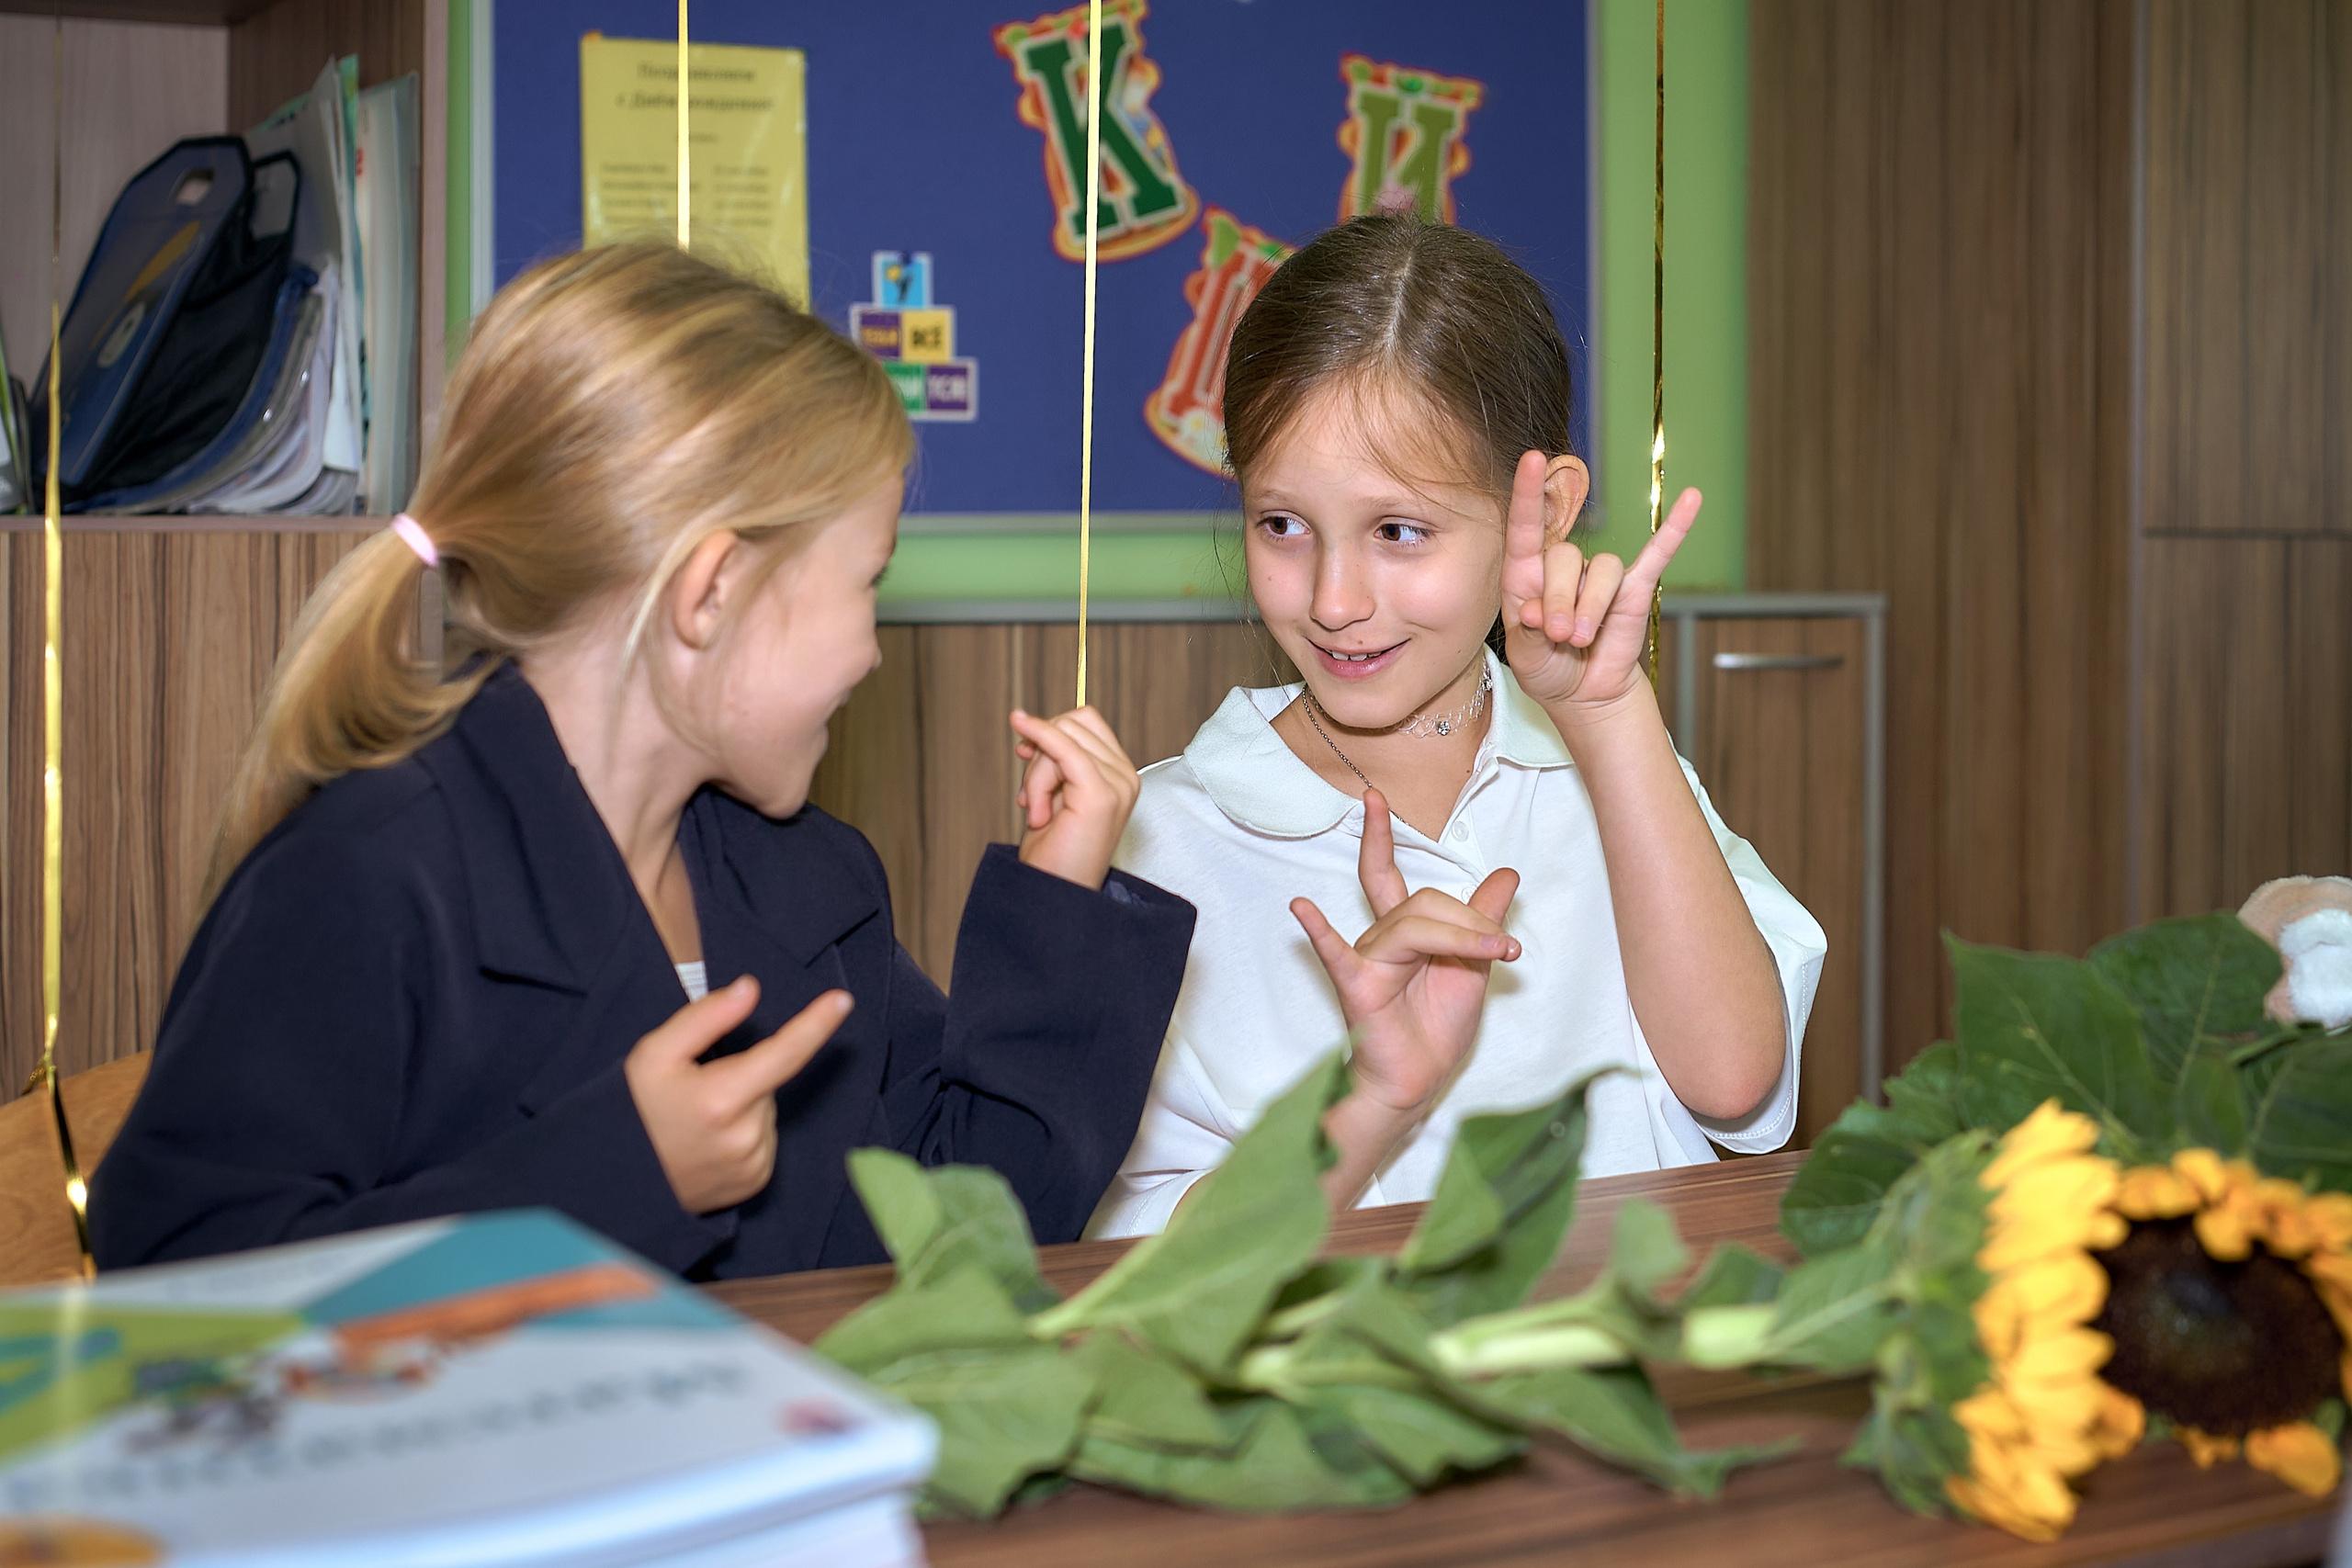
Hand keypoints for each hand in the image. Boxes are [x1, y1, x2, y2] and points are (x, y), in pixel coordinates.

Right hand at [624, 976, 848, 1213]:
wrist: (615, 1179)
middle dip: (742, 1076)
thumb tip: (750, 989)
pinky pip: (765, 1140)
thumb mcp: (655, 1054)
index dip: (816, 1024)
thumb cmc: (633, 1110)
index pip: (785, 1053)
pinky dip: (745, 1134)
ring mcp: (752, 1164)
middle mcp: (745, 1135)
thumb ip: (706, 1018)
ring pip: (767, 1111)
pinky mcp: (754, 1182)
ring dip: (743, 1107)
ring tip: (697, 1121)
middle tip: (696, 1091)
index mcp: (722, 1097)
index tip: (842, 1000)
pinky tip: (709, 1141)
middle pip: (768, 1080)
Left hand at [1012, 706, 1141, 889]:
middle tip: (1032, 800)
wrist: (1056, 896)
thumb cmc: (1054, 854)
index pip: (1085, 723)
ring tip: (1038, 814)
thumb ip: (1053, 759)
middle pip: (1073, 726)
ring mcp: (1118, 785)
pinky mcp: (1101, 794)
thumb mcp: (1055, 794)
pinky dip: (1039, 734)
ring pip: (1062, 738)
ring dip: (1036, 774)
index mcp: (1120, 777)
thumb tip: (1027, 721)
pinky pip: (1063, 746)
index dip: (1051, 731)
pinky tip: (1021, 728)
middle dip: (1041, 756)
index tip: (1026, 753)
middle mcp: (1126, 778)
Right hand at [1291, 791, 1519, 1203]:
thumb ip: (1483, 919)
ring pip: (1412, 924)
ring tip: (1496, 954)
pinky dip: (1319, 931)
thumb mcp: (1473, 966)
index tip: (1372, 797)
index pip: (1394, 879)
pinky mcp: (1357, 987)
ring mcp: (1367, 962)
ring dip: (1461, 936)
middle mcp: (1379, 940)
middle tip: (1505, 947)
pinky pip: (1337, 953)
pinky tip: (1301, 908)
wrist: (1422, 1082)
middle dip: (1470, 920)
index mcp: (1402, 933)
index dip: (1382, 838)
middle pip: (1421, 902)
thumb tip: (1507, 874)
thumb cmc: (1437, 1028)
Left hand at [1501, 447, 1697, 711]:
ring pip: (1601, 570)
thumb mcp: (1525, 656)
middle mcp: (1563, 566)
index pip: (1526, 526)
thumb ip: (1527, 632)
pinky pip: (1657, 554)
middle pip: (1564, 557)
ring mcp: (1600, 575)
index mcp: (1527, 574)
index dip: (1529, 494)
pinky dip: (1675, 529)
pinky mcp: (1634, 588)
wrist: (1582, 694)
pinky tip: (1693, 499)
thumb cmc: (1548, 669)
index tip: (1531, 460)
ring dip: (1590, 607)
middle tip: (1559, 636)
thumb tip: (1537, 610)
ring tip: (1580, 640)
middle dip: (1559, 600)